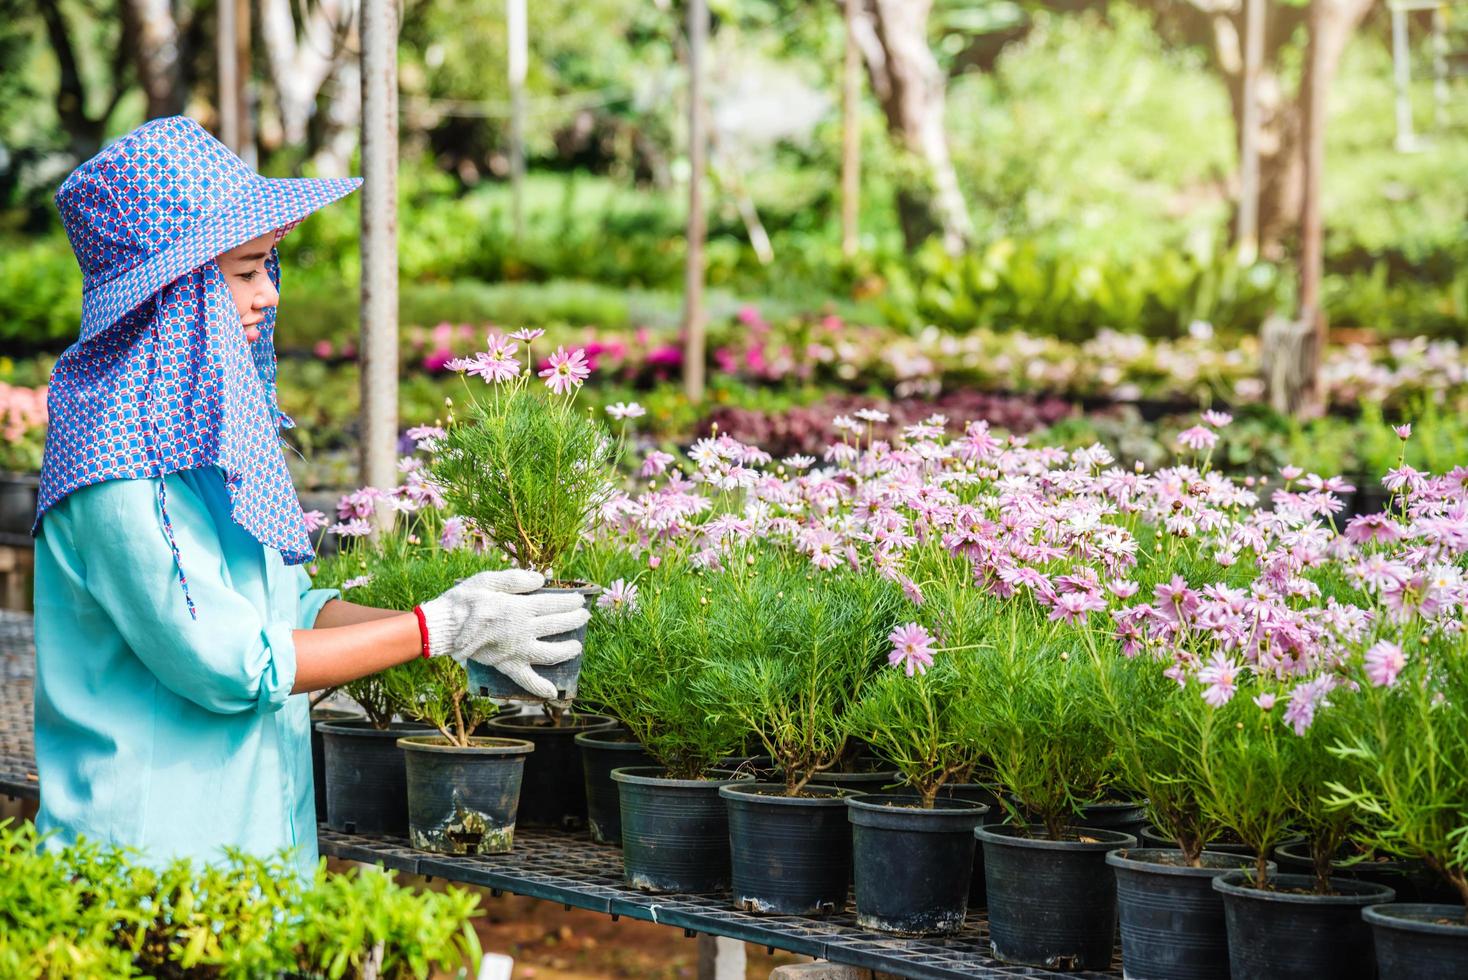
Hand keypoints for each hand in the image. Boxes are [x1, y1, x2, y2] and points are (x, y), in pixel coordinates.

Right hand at [417, 569, 588, 698]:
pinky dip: (540, 687)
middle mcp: (522, 630)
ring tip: (578, 647)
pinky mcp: (506, 665)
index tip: (580, 600)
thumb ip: (516, 579)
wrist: (441, 627)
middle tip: (585, 617)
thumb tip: (542, 578)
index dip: (570, 602)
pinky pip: (525, 679)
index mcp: (518, 607)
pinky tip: (553, 692)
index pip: (553, 604)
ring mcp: (516, 650)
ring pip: (550, 653)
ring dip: (567, 650)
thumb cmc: (463, 600)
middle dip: (575, 620)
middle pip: (557, 626)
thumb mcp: (487, 580)